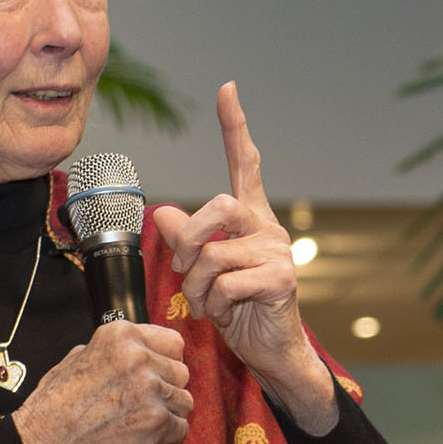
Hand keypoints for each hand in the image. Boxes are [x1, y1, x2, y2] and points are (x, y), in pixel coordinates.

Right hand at [8, 320, 190, 443]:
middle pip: (182, 372)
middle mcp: (138, 357)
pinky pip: (181, 427)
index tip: (161, 372)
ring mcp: (149, 388)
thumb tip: (131, 350)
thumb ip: (111, 350)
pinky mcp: (155, 420)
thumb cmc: (55, 404)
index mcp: (121, 335)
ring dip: (171, 413)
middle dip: (169, 389)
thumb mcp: (78, 357)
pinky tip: (150, 436)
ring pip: (185, 400)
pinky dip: (170, 436)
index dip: (168, 361)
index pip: (173, 342)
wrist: (46, 440)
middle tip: (148, 401)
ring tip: (145, 419)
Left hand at [152, 82, 338, 433]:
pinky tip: (223, 315)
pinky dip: (213, 304)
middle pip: (218, 205)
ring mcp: (278, 253)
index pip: (246, 166)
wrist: (272, 354)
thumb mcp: (204, 275)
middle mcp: (269, 229)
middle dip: (188, 238)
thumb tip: (162, 212)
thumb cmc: (240, 313)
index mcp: (251, 222)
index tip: (227, 89)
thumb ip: (186, 241)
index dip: (235, 127)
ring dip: (197, 285)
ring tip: (206, 304)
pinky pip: (227, 282)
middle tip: (183, 269)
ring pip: (214, 253)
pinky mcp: (281, 280)